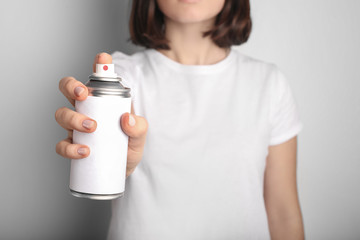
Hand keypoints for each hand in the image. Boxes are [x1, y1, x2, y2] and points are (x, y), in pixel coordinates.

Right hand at [55, 52, 147, 176]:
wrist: (124, 170)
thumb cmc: (129, 147)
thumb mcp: (140, 136)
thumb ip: (140, 128)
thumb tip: (128, 119)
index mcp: (103, 102)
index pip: (98, 80)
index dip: (98, 65)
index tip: (102, 58)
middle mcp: (86, 110)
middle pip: (68, 90)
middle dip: (71, 87)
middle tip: (83, 95)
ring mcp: (77, 128)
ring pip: (62, 114)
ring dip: (73, 118)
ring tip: (92, 128)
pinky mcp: (73, 146)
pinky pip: (62, 144)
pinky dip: (69, 148)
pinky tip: (84, 151)